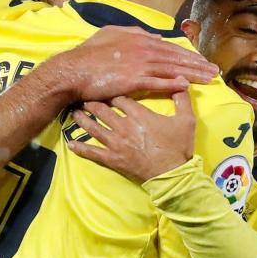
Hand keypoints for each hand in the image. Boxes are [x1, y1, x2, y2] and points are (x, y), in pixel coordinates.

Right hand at [38, 26, 218, 103]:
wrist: (74, 69)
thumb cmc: (89, 54)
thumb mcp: (111, 35)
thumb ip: (132, 34)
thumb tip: (152, 37)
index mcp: (139, 38)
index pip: (170, 47)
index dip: (188, 55)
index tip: (201, 61)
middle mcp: (143, 48)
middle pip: (177, 57)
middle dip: (198, 64)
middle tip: (215, 71)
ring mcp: (140, 63)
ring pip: (172, 69)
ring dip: (193, 74)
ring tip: (209, 79)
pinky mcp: (133, 79)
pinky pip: (158, 81)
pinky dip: (173, 83)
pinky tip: (187, 86)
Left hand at [67, 92, 196, 181]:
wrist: (172, 174)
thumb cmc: (179, 147)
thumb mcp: (186, 120)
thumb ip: (182, 99)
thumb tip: (182, 83)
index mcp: (139, 115)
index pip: (120, 98)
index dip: (112, 92)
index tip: (106, 88)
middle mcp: (123, 126)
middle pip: (102, 110)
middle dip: (92, 102)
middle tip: (83, 96)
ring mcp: (115, 143)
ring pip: (93, 128)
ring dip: (82, 119)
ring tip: (73, 113)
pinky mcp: (112, 159)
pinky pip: (92, 153)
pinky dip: (80, 148)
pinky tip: (70, 143)